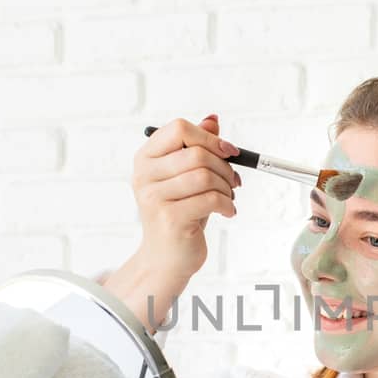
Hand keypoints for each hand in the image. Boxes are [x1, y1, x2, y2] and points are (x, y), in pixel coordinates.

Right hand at [133, 114, 240, 280]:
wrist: (166, 257)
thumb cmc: (179, 213)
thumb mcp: (187, 176)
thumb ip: (196, 147)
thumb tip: (212, 119)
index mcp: (146, 157)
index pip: (179, 129)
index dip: (209, 137)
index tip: (228, 151)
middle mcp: (144, 175)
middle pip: (196, 153)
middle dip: (224, 166)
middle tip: (233, 181)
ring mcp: (154, 197)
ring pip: (205, 176)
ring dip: (227, 187)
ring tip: (228, 197)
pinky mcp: (169, 218)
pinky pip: (210, 199)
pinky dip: (227, 204)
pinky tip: (227, 211)